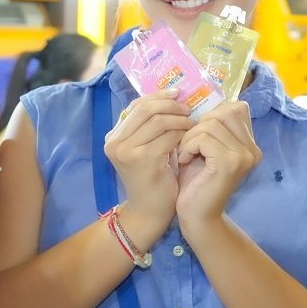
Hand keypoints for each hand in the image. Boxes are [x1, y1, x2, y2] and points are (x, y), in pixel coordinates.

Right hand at [104, 90, 190, 238]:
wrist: (149, 212)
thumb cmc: (152, 179)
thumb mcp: (146, 149)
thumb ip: (151, 127)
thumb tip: (173, 97)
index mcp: (113, 136)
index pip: (136, 105)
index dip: (158, 96)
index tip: (177, 95)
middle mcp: (114, 142)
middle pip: (146, 108)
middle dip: (171, 105)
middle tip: (188, 108)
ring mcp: (126, 150)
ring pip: (159, 120)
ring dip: (180, 119)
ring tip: (193, 124)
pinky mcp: (143, 159)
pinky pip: (168, 136)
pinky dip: (182, 134)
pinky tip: (190, 138)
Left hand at [175, 101, 260, 229]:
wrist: (196, 217)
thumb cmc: (195, 181)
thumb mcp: (205, 147)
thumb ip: (211, 126)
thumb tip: (199, 97)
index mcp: (250, 144)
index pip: (235, 108)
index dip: (211, 115)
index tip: (197, 134)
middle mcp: (253, 149)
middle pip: (224, 112)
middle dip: (199, 125)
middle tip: (189, 145)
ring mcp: (244, 156)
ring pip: (211, 124)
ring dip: (190, 136)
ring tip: (186, 153)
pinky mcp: (230, 163)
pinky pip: (203, 138)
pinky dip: (188, 146)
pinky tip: (186, 160)